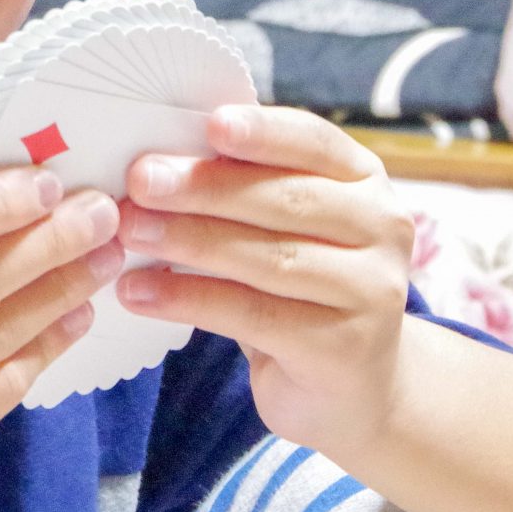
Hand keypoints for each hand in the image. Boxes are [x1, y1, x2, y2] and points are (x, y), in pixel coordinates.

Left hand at [116, 105, 415, 458]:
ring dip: (189, 241)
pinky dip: (188, 300)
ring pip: (268, 258)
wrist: (350, 387)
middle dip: (204, 187)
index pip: (314, 142)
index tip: (211, 123)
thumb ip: (244, 188)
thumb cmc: (298, 287)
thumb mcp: (283, 227)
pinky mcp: (342, 347)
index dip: (263, 132)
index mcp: (363, 181)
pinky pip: (252, 315)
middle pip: (284, 200)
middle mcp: (381, 228)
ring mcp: (370, 290)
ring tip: (131, 232)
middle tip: (140, 181)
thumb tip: (158, 159)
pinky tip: (139, 293)